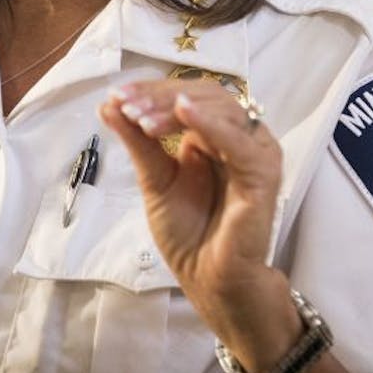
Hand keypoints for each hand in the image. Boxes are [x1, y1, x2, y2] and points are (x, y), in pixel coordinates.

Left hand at [99, 80, 285, 329]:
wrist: (209, 280)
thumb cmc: (188, 234)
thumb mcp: (155, 179)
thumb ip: (139, 141)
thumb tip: (108, 104)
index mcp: (214, 135)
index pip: (188, 97)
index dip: (153, 91)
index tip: (116, 96)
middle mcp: (237, 137)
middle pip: (206, 95)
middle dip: (162, 96)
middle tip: (127, 105)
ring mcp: (253, 152)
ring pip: (223, 109)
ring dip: (179, 108)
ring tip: (143, 118)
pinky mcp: (264, 173)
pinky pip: (241, 142)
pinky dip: (213, 124)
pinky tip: (185, 113)